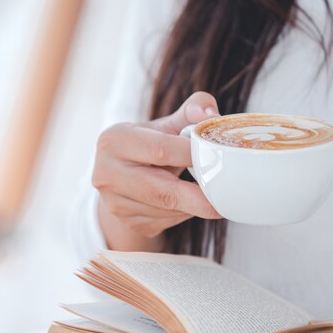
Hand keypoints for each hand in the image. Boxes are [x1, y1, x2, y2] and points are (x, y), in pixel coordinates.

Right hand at [93, 92, 221, 250]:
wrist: (120, 173)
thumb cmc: (148, 144)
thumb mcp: (165, 123)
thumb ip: (192, 110)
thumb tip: (210, 115)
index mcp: (115, 140)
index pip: (160, 149)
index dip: (191, 154)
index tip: (216, 156)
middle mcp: (107, 173)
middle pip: (161, 190)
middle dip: (198, 196)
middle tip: (225, 197)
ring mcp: (114, 202)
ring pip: (165, 210)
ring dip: (192, 205)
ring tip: (206, 191)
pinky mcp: (126, 221)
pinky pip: (164, 222)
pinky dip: (183, 214)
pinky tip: (186, 201)